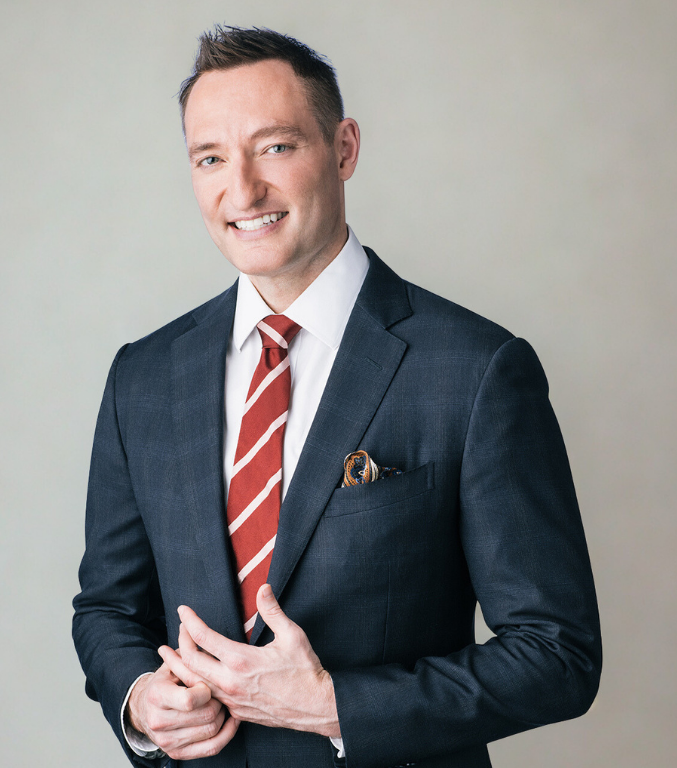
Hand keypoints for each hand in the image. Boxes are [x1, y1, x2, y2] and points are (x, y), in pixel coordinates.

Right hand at [126, 657, 239, 759]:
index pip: (190, 699)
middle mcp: (158, 721)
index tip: (210, 681)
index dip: (206, 690)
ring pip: (211, 730)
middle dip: (218, 701)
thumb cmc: (166, 682)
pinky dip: (227, 733)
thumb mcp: (171, 665)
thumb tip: (190, 625)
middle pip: (206, 715)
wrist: (146, 710)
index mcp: (157, 695)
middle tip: (222, 690)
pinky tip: (231, 719)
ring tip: (224, 701)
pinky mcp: (178, 753)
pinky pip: (212, 747)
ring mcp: (167, 741)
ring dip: (223, 715)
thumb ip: (184, 651)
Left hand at [161, 584, 339, 737]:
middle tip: (180, 627)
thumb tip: (263, 588)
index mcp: (241, 660)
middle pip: (191, 662)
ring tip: (172, 654)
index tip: (183, 609)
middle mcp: (231, 682)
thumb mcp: (292, 635)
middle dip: (180, 641)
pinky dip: (197, 684)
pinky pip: (210, 698)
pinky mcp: (236, 713)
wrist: (315, 707)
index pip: (204, 637)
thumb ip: (273, 610)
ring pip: (195, 684)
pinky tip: (197, 677)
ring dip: (182, 666)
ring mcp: (232, 700)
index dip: (190, 620)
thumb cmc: (305, 670)